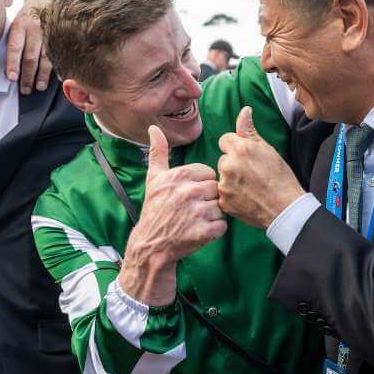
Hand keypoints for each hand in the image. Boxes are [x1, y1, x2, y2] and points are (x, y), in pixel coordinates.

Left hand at [6, 0, 53, 94]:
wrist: (46, 0)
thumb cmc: (27, 17)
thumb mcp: (16, 22)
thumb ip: (14, 39)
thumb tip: (9, 65)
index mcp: (20, 25)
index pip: (15, 47)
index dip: (13, 63)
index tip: (12, 78)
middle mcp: (34, 29)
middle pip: (31, 56)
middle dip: (28, 76)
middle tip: (25, 90)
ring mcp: (49, 33)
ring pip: (46, 58)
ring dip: (42, 75)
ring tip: (39, 87)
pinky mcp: (60, 37)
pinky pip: (59, 55)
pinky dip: (58, 68)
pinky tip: (57, 78)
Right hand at [119, 126, 226, 304]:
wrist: (151, 245)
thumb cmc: (155, 210)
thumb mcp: (154, 179)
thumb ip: (158, 152)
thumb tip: (154, 128)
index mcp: (179, 175)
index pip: (209, 173)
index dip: (202, 185)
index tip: (190, 195)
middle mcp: (187, 192)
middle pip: (217, 189)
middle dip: (208, 200)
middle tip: (192, 209)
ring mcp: (196, 213)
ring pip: (221, 207)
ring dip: (212, 216)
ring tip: (195, 221)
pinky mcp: (203, 232)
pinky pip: (222, 226)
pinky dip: (215, 231)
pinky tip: (200, 232)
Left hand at [218, 107, 304, 228]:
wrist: (285, 208)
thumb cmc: (280, 178)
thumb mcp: (268, 149)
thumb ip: (249, 130)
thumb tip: (244, 110)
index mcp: (240, 149)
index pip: (225, 140)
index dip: (237, 147)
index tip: (247, 157)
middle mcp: (228, 165)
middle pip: (224, 159)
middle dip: (234, 164)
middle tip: (252, 174)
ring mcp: (224, 185)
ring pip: (223, 176)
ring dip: (232, 180)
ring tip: (250, 187)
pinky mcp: (223, 201)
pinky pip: (223, 194)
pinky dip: (232, 195)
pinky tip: (246, 198)